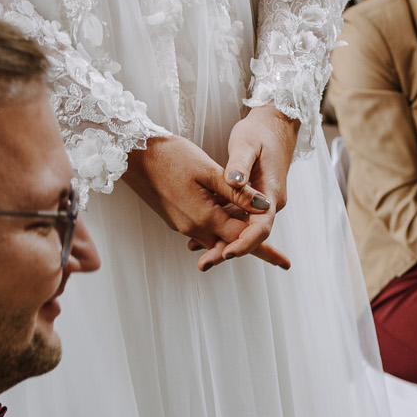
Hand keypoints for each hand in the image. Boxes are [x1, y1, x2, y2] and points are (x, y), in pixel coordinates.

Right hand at [124, 134, 290, 271]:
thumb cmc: (170, 156)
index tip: (285, 262)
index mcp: (204, 218)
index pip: (243, 239)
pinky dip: (221, 230)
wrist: (131, 155)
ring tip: (263, 245)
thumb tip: (265, 207)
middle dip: (256, 249)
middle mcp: (193, 228)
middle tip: (282, 260)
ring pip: (218, 238)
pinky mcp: (177, 219)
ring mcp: (183, 226)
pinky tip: (231, 221)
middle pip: (232, 244)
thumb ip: (238, 192)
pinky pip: (205, 230)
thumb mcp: (209, 170)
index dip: (266, 248)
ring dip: (237, 239)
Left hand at [204, 105, 299, 269]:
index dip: (244, 242)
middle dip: (228, 249)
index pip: (261, 227)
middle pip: (250, 234)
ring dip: (222, 241)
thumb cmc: (261, 132)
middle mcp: (270, 203)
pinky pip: (237, 218)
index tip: (226, 252)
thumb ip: (240, 165)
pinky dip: (221, 227)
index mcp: (272, 193)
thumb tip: (234, 182)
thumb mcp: (247, 144)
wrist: (276, 124)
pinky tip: (200, 235)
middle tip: (205, 263)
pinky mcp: (252, 199)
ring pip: (242, 228)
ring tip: (197, 254)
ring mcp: (261, 202)